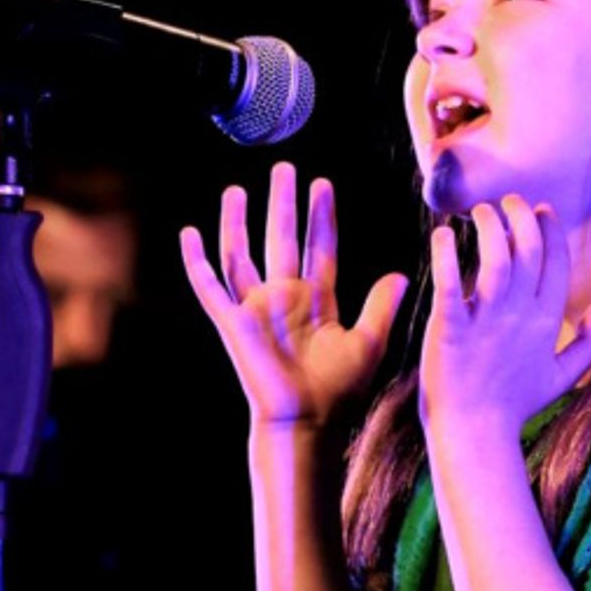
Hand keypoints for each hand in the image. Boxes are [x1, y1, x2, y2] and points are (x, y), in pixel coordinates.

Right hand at [179, 161, 409, 429]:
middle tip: (285, 168)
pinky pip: (210, 288)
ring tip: (237, 188)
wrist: (308, 421)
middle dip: (283, 204)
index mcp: (316, 300)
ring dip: (237, 222)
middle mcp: (284, 298)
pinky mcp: (233, 323)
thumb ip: (382, 306)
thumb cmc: (338, 390)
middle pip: (280, 240)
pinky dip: (197, 261)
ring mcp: (256, 308)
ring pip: (241, 255)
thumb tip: (402, 274)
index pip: (318, 247)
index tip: (323, 185)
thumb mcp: (369, 343)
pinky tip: (189, 232)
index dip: (321, 217)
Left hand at [418, 195, 590, 439]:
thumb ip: (590, 343)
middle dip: (520, 216)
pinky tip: (442, 235)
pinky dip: (445, 255)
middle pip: (528, 250)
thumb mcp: (562, 377)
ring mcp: (485, 323)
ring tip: (478, 212)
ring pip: (495, 259)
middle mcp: (519, 317)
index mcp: (546, 323)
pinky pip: (450, 284)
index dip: (550, 230)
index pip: (556, 263)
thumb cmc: (513, 406)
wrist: (474, 434)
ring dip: (489, 227)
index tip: (540, 209)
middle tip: (506, 202)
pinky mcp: (449, 330)